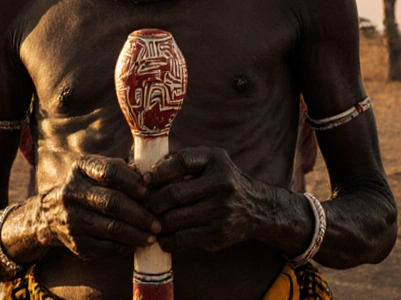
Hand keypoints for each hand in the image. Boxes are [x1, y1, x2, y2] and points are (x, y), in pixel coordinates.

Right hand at [36, 155, 158, 259]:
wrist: (53, 213)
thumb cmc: (90, 187)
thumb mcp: (99, 170)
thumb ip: (124, 171)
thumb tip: (155, 179)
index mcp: (81, 168)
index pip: (109, 171)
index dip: (132, 181)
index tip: (149, 192)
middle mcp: (72, 192)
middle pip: (112, 203)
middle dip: (140, 214)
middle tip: (158, 223)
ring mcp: (72, 219)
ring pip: (111, 229)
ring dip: (137, 234)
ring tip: (153, 237)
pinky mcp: (76, 243)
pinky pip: (107, 247)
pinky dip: (126, 246)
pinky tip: (137, 244)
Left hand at [146, 147, 266, 253]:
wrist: (257, 209)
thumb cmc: (221, 181)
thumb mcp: (210, 162)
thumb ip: (181, 160)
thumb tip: (143, 170)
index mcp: (217, 161)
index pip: (181, 162)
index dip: (158, 171)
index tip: (145, 180)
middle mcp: (222, 184)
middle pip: (174, 193)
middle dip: (152, 201)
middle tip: (143, 205)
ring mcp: (221, 211)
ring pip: (174, 219)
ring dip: (156, 222)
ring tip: (148, 221)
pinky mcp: (218, 234)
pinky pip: (182, 239)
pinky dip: (166, 240)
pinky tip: (162, 238)